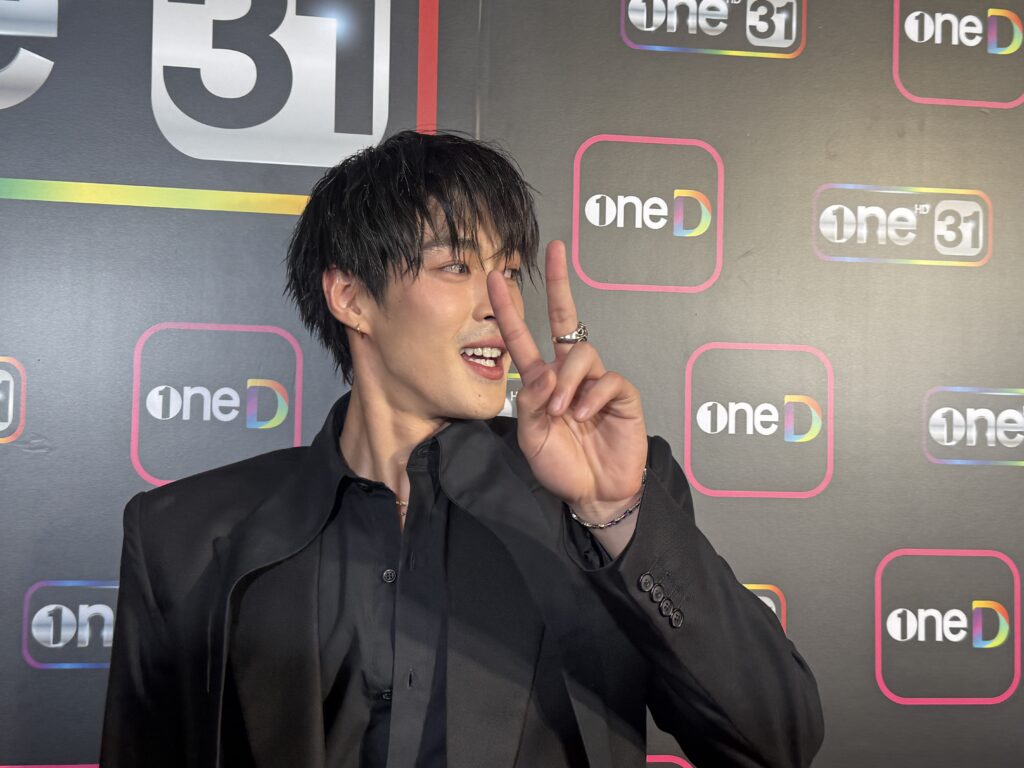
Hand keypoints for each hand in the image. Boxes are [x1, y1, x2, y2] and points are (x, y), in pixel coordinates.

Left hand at [486, 240, 647, 523]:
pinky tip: (584, 414)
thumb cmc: (561, 466)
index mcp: (541, 382)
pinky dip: (592, 395)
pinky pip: (607, 380)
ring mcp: (596, 382)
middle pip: (565, 320)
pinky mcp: (622, 395)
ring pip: (581, 353)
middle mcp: (568, 375)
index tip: (497, 278)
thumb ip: (530, 403)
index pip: (523, 338)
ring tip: (560, 410)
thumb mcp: (531, 437)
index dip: (509, 309)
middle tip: (556, 252)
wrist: (594, 494)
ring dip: (566, 379)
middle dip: (559, 285)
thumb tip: (544, 373)